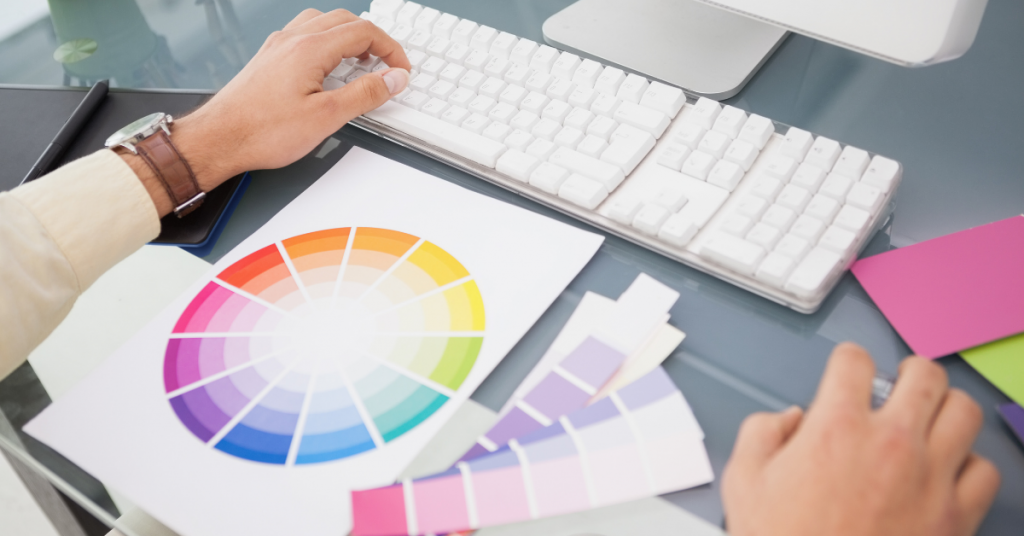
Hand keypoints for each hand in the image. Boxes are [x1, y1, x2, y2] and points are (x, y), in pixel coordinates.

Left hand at [127, 9, 409, 215]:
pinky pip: (304, 34)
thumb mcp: (326, 117)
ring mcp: (278, 47)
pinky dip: (326, 41)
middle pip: (345, 21)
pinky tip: (327, 65)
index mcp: (310, 49)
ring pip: (322, 23)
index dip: (390, 49)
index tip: (401, 69)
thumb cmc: (262, 131)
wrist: (219, 139)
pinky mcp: (269, 58)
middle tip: (388, 64)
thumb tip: (393, 79)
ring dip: (348, 36)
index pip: (363, 32)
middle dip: (373, 40)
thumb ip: (365, 94)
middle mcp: (292, 40)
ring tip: (361, 61)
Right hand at [722, 343, 999, 535]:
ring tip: (931, 419)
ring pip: (964, 412)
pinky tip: (949, 471)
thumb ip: (761, 433)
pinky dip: (970, 465)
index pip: (854, 361)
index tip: (848, 370)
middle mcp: (891, 443)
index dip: (848, 360)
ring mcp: (930, 478)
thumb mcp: (743, 481)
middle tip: (902, 383)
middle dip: (911, 371)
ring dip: (946, 409)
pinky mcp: (956, 516)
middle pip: (924, 375)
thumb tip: (789, 419)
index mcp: (836, 427)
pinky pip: (985, 470)